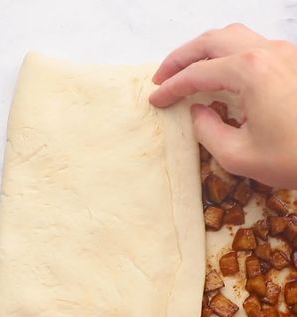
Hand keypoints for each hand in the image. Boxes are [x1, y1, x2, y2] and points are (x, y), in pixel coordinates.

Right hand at [149, 23, 296, 189]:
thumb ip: (207, 130)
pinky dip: (225, 55)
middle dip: (181, 58)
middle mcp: (267, 52)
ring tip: (185, 71)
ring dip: (203, 51)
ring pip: (232, 37)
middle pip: (212, 41)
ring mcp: (283, 53)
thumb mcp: (237, 154)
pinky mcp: (292, 61)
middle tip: (161, 77)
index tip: (155, 99)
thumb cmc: (293, 158)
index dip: (171, 87)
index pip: (197, 73)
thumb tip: (197, 111)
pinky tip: (217, 74)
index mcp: (250, 72)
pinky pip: (251, 46)